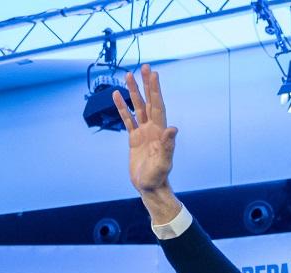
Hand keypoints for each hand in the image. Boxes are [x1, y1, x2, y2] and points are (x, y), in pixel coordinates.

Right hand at [112, 65, 176, 195]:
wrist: (150, 187)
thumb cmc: (158, 177)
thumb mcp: (164, 162)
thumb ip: (168, 145)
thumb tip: (173, 128)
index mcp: (160, 132)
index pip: (158, 106)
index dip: (156, 90)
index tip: (154, 74)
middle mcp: (153, 129)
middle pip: (149, 101)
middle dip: (146, 84)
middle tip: (145, 67)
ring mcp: (143, 133)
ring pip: (137, 107)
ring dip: (133, 92)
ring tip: (127, 76)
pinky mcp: (134, 139)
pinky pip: (127, 119)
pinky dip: (122, 108)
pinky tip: (117, 95)